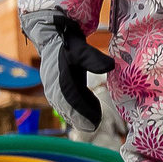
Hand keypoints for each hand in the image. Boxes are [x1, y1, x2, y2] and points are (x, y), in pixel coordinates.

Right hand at [22, 12, 115, 131]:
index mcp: (59, 77)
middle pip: (66, 106)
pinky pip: (65, 101)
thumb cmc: (68, 43)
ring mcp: (52, 86)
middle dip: (78, 117)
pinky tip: (89, 111)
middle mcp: (53, 84)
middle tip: (93, 126)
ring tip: (92, 122)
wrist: (53, 35)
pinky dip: (75, 108)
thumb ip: (93, 59)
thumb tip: (110, 66)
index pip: (71, 100)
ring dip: (76, 115)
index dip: (81, 112)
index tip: (93, 122)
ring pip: (64, 105)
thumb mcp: (81, 49)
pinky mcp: (56, 85)